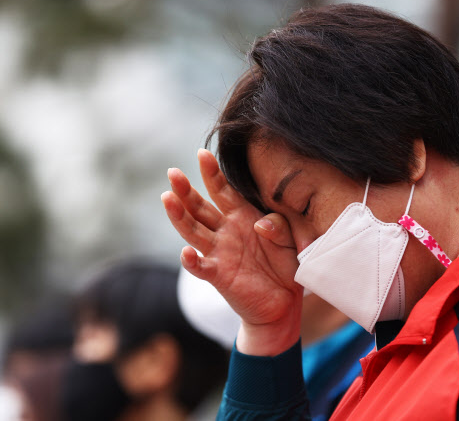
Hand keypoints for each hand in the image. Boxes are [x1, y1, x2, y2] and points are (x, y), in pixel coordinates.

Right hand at [161, 149, 301, 355]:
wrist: (283, 304)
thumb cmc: (286, 266)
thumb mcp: (291, 240)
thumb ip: (279, 227)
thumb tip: (261, 223)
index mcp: (241, 216)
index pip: (222, 190)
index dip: (212, 173)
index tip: (202, 153)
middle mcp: (225, 231)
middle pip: (199, 207)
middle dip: (185, 190)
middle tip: (172, 173)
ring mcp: (219, 253)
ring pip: (193, 232)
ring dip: (179, 216)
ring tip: (167, 198)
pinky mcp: (219, 276)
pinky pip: (201, 267)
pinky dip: (191, 261)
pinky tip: (186, 252)